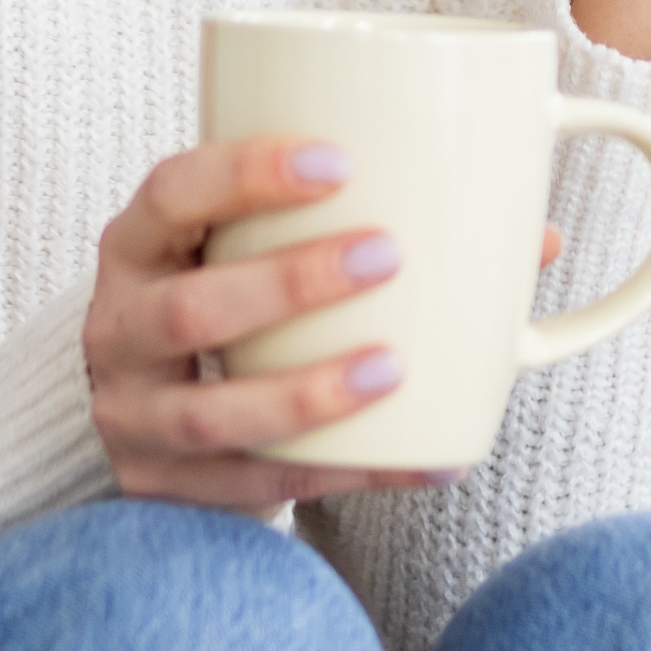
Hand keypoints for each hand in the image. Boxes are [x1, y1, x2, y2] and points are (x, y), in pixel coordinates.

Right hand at [83, 137, 445, 508]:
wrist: (154, 410)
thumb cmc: (227, 298)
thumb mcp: (245, 247)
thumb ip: (350, 220)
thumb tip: (533, 238)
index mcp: (137, 246)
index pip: (170, 194)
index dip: (244, 174)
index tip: (338, 164)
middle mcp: (117, 328)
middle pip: (188, 310)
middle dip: (289, 283)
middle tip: (385, 255)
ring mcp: (132, 416)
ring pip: (211, 415)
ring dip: (307, 393)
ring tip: (392, 369)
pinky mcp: (164, 487)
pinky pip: (259, 485)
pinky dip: (347, 472)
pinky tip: (420, 460)